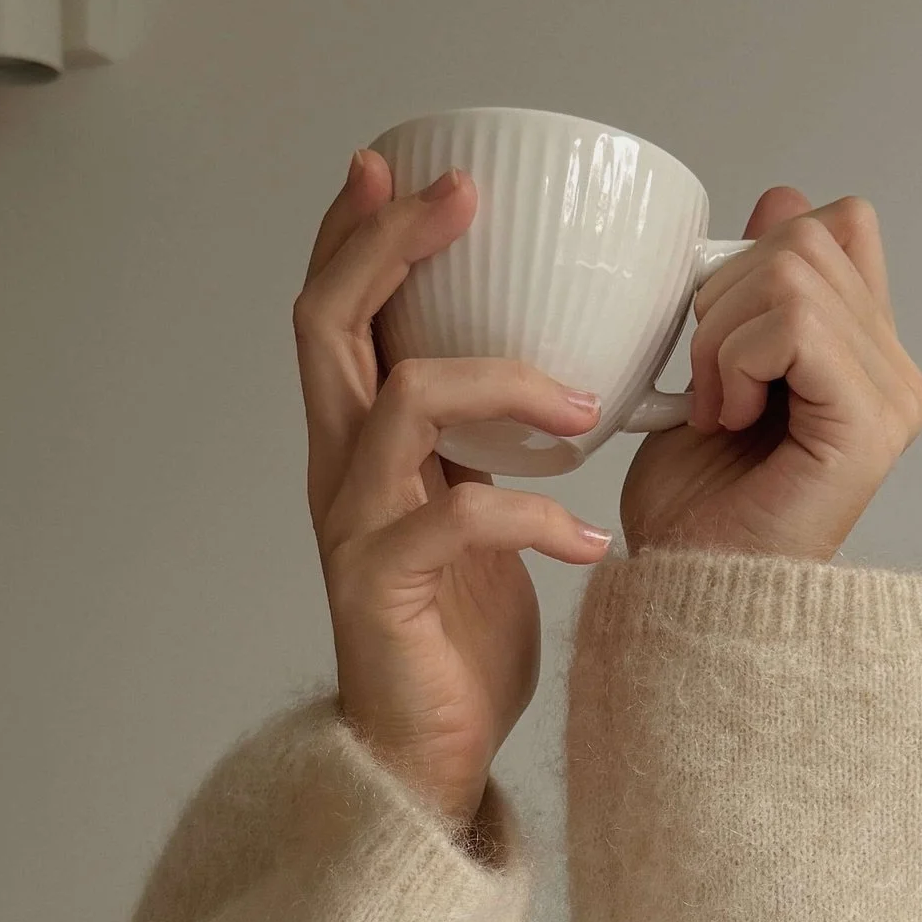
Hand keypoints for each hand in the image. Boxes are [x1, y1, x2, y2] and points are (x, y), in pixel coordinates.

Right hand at [296, 149, 612, 828]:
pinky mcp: (383, 590)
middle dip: (391, 245)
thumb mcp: (474, 507)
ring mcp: (354, 527)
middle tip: (460, 194)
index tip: (399, 162)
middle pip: (330, 325)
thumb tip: (557, 359)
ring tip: (583, 403)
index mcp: (359, 442)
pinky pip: (457, 520)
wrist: (425, 759)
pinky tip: (591, 542)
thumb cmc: (456, 634)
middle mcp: (340, 470)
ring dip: (500, 380)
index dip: (356, 232)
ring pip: (400, 403)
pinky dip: (536, 520)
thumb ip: (483, 439)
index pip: (335, 312)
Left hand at [617, 191, 921, 561]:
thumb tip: (784, 193)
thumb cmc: (694, 508)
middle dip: (723, 297)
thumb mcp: (713, 364)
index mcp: (866, 352)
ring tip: (716, 407)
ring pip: (793, 270)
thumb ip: (757, 287)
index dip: (761, 252)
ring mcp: (892, 395)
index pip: (840, 225)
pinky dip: (738, 361)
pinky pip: (797, 323)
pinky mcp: (871, 422)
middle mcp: (895, 370)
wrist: (685, 591)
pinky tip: (728, 419)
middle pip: (808, 234)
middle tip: (707, 386)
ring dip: (722, 335)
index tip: (720, 338)